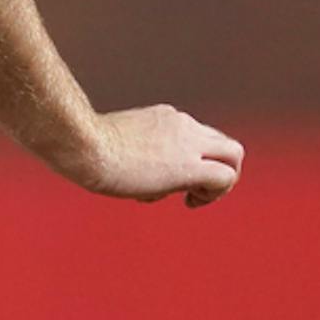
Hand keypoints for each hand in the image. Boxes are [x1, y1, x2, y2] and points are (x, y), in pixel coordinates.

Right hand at [66, 104, 243, 207]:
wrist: (85, 145)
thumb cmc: (87, 145)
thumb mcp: (116, 141)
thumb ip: (133, 150)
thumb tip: (132, 171)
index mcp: (165, 117)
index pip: (198, 135)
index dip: (194, 158)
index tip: (171, 176)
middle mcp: (183, 124)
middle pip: (225, 142)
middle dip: (219, 167)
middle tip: (197, 189)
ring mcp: (188, 142)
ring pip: (234, 154)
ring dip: (223, 181)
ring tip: (196, 198)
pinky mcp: (189, 167)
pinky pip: (225, 177)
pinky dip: (217, 193)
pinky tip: (191, 202)